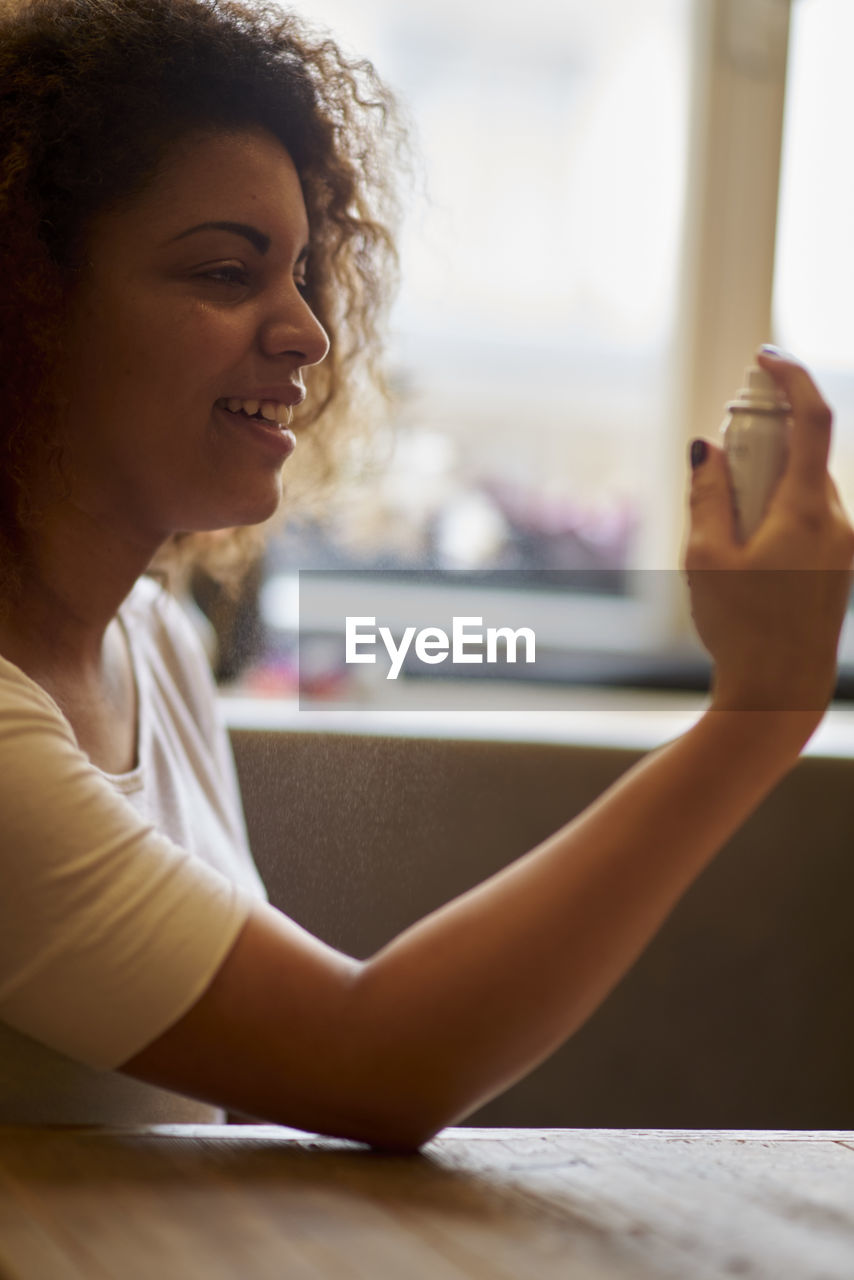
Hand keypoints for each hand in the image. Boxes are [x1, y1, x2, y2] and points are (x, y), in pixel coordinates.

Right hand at [684, 351, 853, 714]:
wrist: (779, 692)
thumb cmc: (740, 628)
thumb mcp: (705, 557)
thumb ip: (706, 494)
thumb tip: (707, 448)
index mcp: (806, 513)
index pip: (812, 420)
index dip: (791, 379)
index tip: (766, 359)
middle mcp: (836, 523)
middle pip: (804, 455)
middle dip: (764, 441)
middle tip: (723, 450)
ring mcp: (843, 546)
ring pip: (806, 488)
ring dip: (769, 482)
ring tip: (726, 521)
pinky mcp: (840, 567)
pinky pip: (811, 517)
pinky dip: (780, 510)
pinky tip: (748, 546)